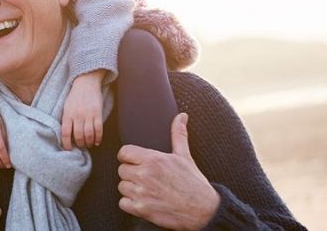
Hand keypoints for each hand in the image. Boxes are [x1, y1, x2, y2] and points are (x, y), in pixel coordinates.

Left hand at [61, 70, 103, 149]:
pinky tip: (97, 142)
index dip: (66, 143)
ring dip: (89, 142)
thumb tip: (66, 135)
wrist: (86, 83)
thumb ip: (66, 119)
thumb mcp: (66, 106)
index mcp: (68, 114)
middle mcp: (77, 115)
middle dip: (80, 144)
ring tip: (89, 145)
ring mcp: (88, 114)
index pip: (65, 132)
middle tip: (81, 146)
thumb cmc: (75, 96)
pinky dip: (98, 137)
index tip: (68, 149)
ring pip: (89, 134)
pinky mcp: (97, 113)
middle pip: (78, 135)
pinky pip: (99, 129)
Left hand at [117, 113, 220, 229]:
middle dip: (131, 173)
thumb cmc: (194, 183)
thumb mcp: (185, 157)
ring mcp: (142, 193)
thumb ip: (178, 134)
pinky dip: (130, 204)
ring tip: (147, 189)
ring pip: (122, 186)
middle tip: (145, 178)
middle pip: (122, 170)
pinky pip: (123, 203)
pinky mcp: (141, 209)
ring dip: (131, 189)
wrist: (205, 211)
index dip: (129, 157)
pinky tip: (144, 201)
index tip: (136, 162)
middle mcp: (145, 175)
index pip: (124, 152)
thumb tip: (182, 116)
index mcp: (153, 160)